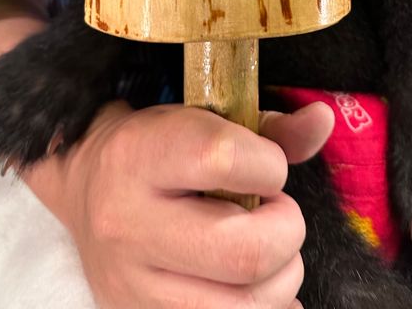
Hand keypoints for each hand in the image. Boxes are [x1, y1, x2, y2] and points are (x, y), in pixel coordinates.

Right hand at [27, 100, 334, 308]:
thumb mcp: (203, 121)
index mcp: (139, 156)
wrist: (88, 188)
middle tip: (277, 214)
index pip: (224, 160)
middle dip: (286, 232)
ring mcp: (131, 286)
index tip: (266, 166)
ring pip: (245, 307)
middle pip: (244, 253)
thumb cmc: (157, 148)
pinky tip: (256, 285)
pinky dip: (264, 308)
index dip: (268, 165)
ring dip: (281, 277)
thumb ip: (270, 128)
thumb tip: (323, 121)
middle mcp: (127, 224)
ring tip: (266, 248)